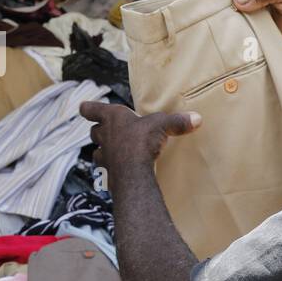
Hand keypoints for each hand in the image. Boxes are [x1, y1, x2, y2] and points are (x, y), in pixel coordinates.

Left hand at [80, 100, 201, 171]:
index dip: (89, 108)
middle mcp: (104, 135)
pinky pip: (105, 169)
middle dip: (99, 130)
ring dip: (104, 150)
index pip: (92, 109)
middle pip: (94, 131)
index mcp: (112, 118)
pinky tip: (120, 170)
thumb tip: (197, 118)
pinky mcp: (107, 173)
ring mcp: (104, 155)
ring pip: (98, 151)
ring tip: (114, 152)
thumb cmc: (142, 141)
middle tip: (107, 130)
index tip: (84, 107)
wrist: (132, 171)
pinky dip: (111, 168)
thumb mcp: (162, 126)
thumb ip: (177, 121)